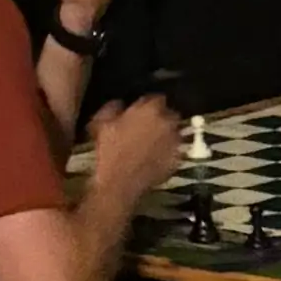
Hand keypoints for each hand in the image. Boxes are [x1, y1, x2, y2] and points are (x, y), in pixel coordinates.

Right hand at [83, 86, 185, 203]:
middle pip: (169, 115)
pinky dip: (168, 152)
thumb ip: (114, 107)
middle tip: (147, 127)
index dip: (148, 104)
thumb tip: (120, 103)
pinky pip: (175, 151)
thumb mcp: (101, 122)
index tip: (140, 110)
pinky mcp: (178, 160)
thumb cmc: (108, 150)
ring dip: (166, 135)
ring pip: (174, 133)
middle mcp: (168, 122)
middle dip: (160, 118)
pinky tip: (156, 158)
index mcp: (151, 109)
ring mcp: (175, 142)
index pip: (156, 98)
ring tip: (152, 143)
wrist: (119, 182)